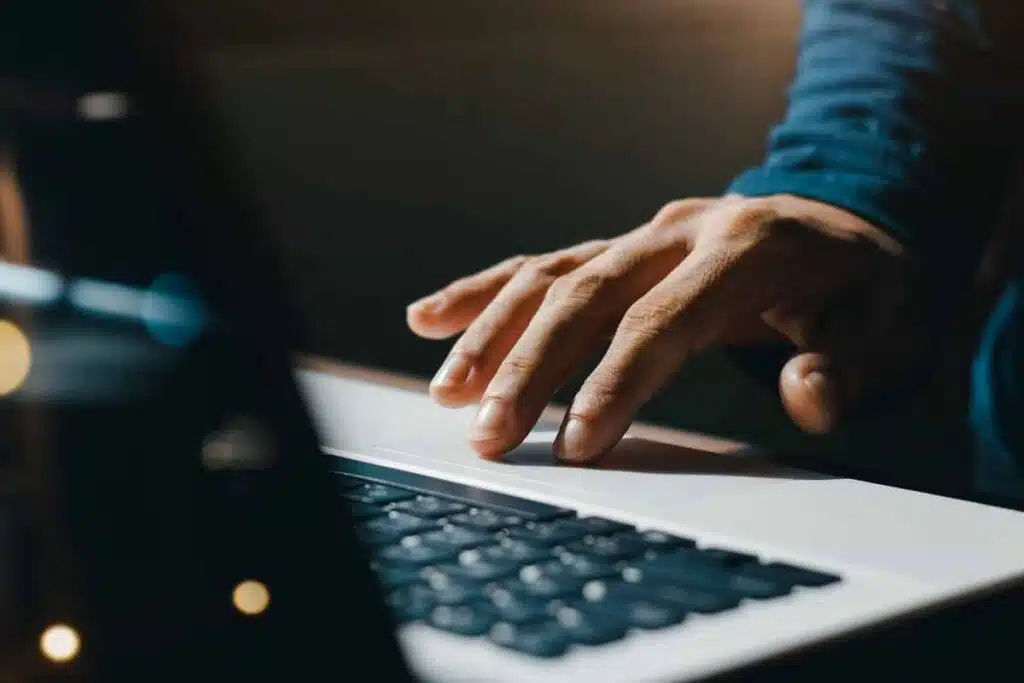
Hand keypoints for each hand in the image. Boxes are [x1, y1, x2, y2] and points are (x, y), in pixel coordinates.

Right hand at [407, 195, 925, 462]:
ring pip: (550, 275)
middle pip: (587, 293)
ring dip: (491, 333)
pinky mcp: (617, 248)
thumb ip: (846, 364)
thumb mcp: (886, 329)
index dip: (616, 381)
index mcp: (745, 247)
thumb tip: (806, 397)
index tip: (575, 446)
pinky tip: (430, 317)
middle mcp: (680, 230)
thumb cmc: (862, 292)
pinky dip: (483, 292)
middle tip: (488, 434)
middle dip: (530, 365)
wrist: (844, 230)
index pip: (664, 318)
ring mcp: (642, 235)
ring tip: (447, 393)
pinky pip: (541, 264)